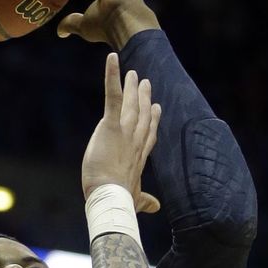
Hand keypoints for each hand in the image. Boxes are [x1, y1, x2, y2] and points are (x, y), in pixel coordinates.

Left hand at [82, 54, 160, 209]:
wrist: (112, 197)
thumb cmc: (121, 201)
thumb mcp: (135, 200)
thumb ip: (144, 200)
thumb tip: (155, 207)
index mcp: (139, 157)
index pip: (147, 135)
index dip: (152, 121)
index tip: (156, 109)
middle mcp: (135, 141)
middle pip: (141, 115)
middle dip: (143, 99)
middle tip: (145, 83)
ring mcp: (125, 131)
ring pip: (130, 104)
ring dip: (130, 87)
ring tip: (132, 74)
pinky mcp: (111, 125)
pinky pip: (112, 96)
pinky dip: (112, 76)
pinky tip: (112, 59)